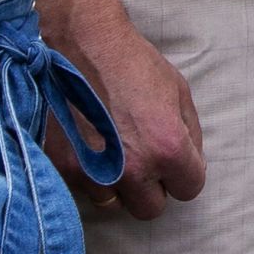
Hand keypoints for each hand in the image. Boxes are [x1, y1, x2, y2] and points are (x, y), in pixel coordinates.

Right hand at [42, 0, 205, 217]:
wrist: (81, 45)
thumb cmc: (133, 63)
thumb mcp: (178, 90)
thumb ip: (189, 132)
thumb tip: (190, 160)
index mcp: (167, 149)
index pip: (189, 189)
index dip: (184, 174)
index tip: (174, 161)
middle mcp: (132, 170)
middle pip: (151, 208)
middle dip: (152, 188)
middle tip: (144, 160)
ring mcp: (95, 173)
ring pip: (114, 202)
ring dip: (118, 185)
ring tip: (114, 151)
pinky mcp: (64, 169)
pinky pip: (85, 189)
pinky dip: (91, 175)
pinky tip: (91, 146)